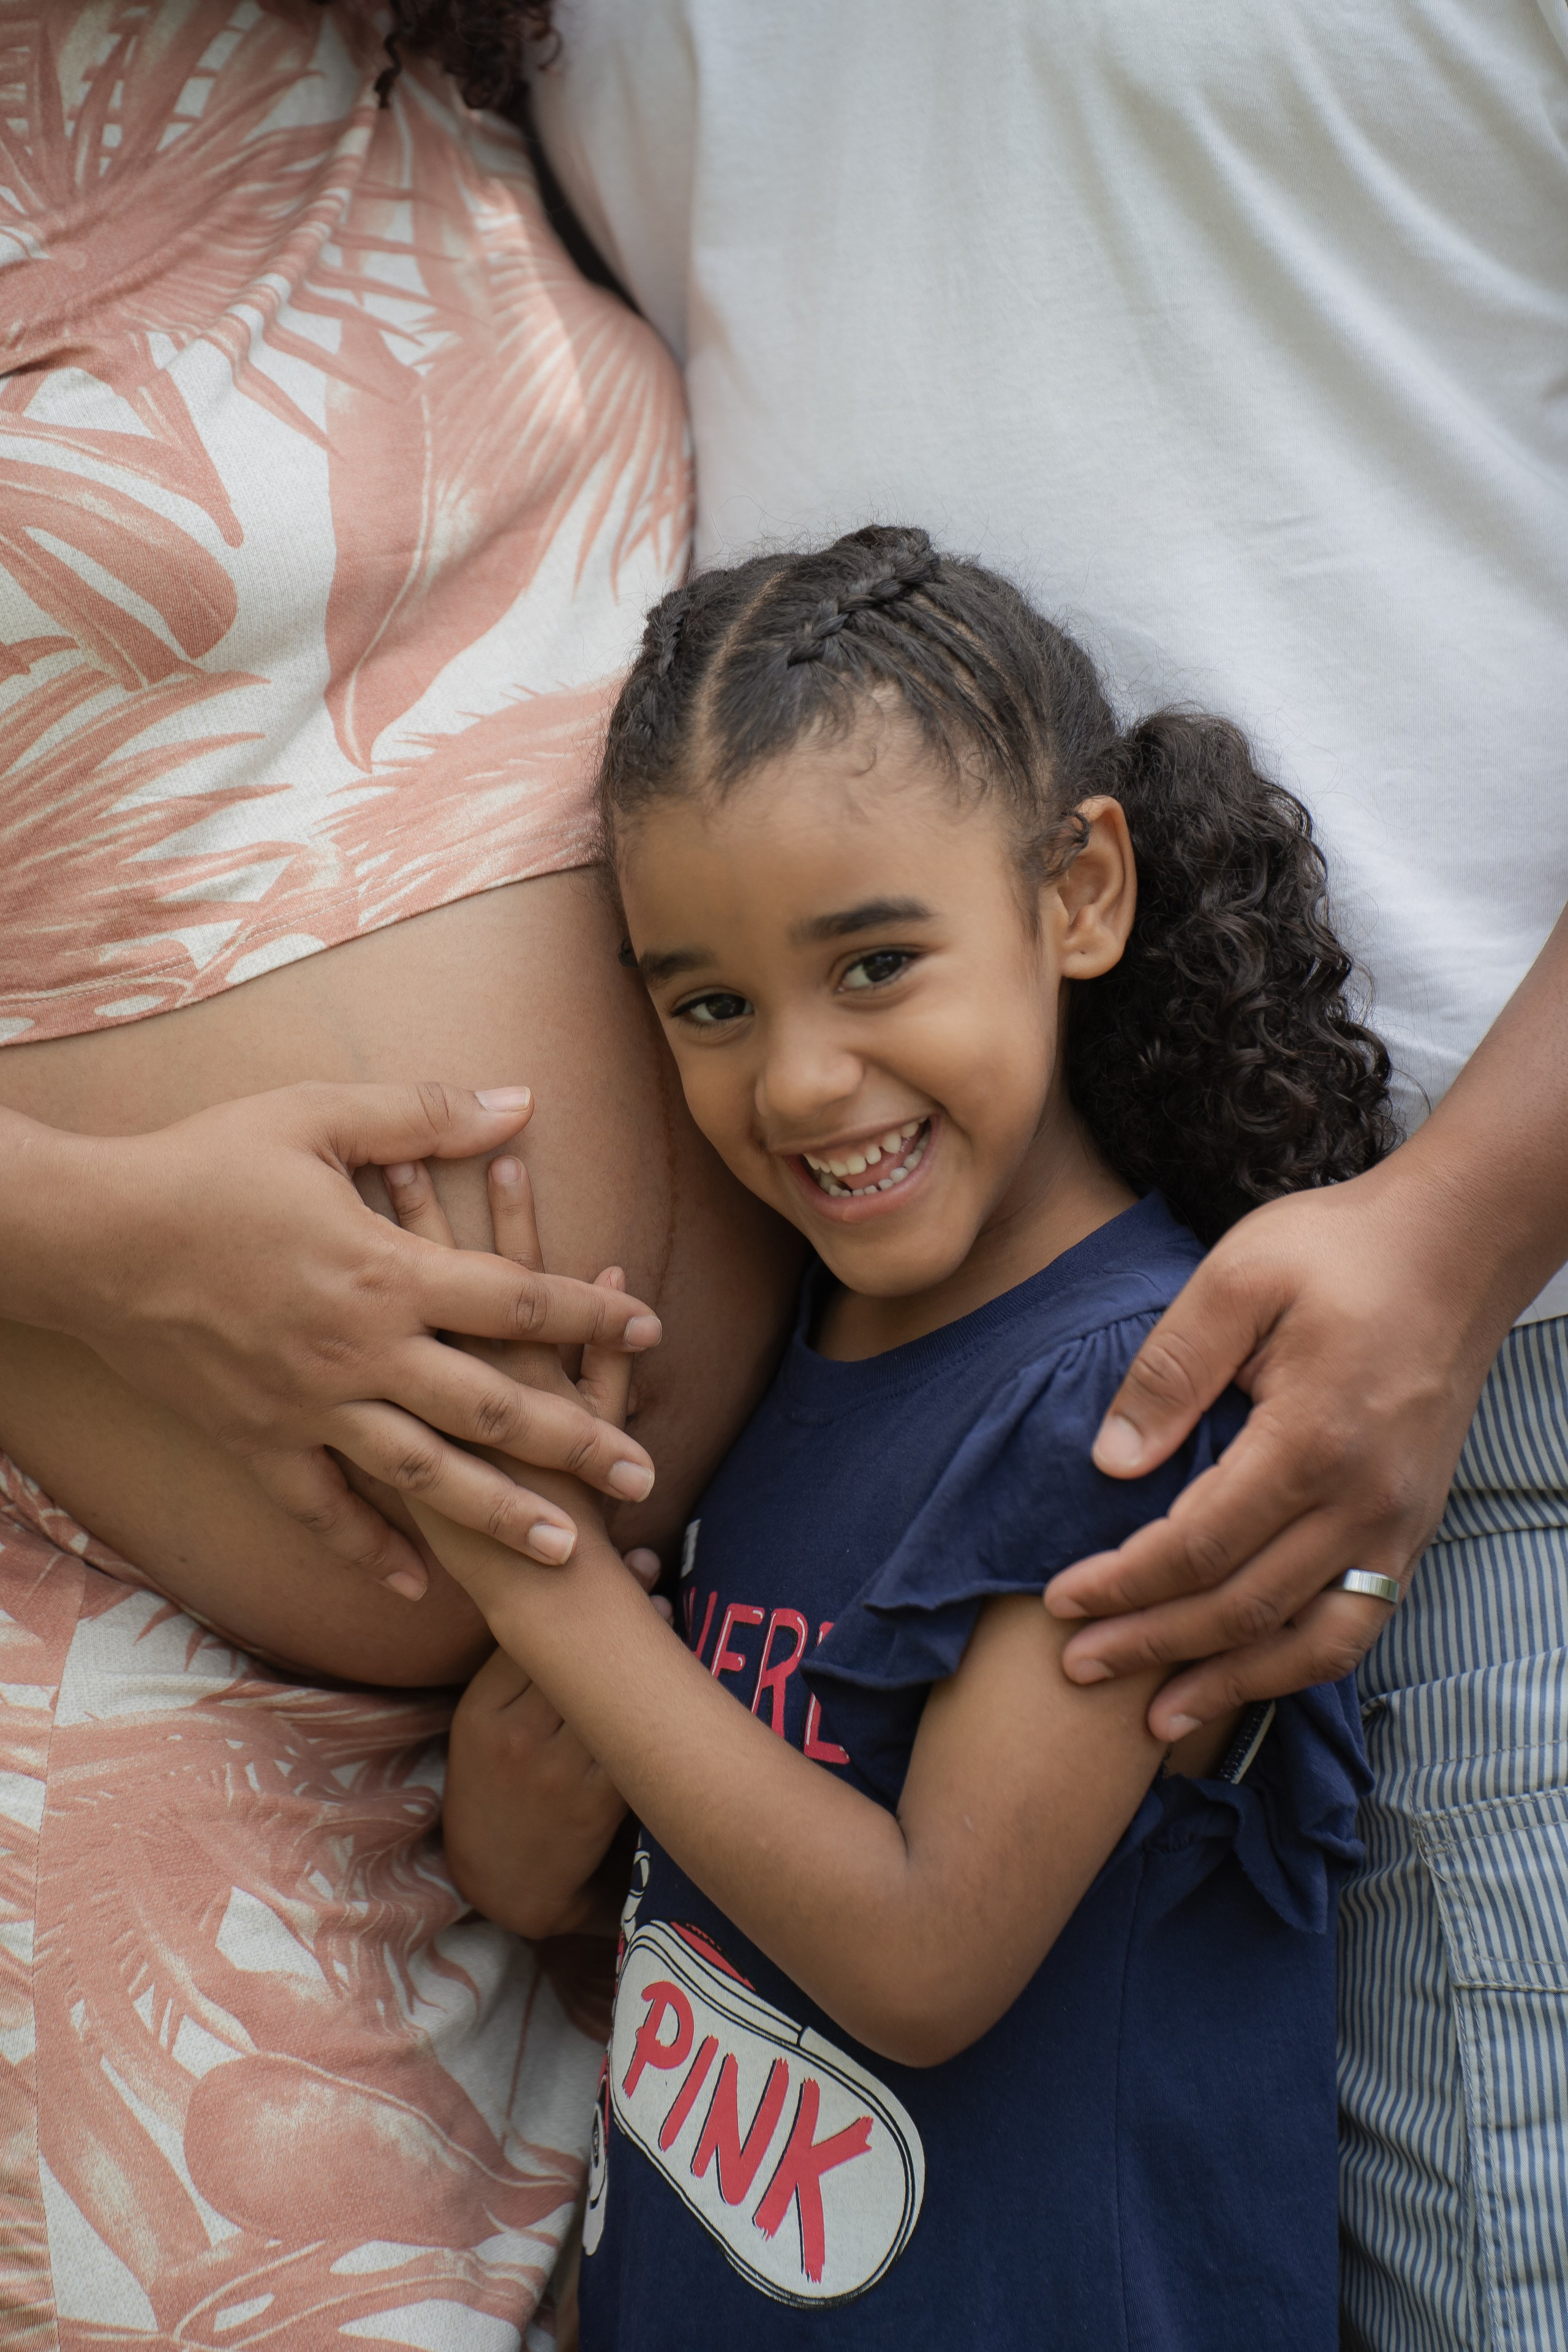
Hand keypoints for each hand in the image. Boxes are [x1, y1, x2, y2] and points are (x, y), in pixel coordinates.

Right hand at [25, 1083, 661, 1597]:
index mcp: (384, 1272)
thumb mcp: (316, 1116)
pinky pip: (321, 1512)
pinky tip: (415, 1587)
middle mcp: (360, 1353)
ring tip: (567, 1548)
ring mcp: (308, 1408)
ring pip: (424, 1478)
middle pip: (492, 1408)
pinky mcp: (257, 1443)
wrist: (91, 1238)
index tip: (649, 1329)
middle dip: (576, 1443)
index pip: (514, 1301)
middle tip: (644, 1476)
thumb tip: (522, 1100)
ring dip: (499, 1516)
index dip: (588, 1314)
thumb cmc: (204, 1164)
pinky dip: (368, 1552)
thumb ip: (425, 1114)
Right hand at [445, 1547, 670, 1941]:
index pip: (526, 1635)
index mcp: (480, 1712)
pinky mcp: (595, 1803)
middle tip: (648, 1562)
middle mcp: (515, 1737)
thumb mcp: (478, 1724)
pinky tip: (677, 1673)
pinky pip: (632, 1740)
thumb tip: (560, 1589)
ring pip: (607, 1692)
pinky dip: (656, 1704)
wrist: (500, 1881)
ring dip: (645, 1646)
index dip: (565, 1590)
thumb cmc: (493, 1785)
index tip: (601, 1554)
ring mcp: (556, 1771)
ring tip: (667, 1608)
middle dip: (613, 1603)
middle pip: (570, 1654)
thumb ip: (508, 1669)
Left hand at [1042, 1163, 1507, 1738]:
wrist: (1454, 1247)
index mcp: (1311, 1440)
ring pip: (1309, 1641)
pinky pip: (1358, 1623)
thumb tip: (1112, 1462)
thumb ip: (1170, 1370)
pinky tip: (1245, 1676)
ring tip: (1154, 1713)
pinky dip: (1297, 1664)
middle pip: (1242, 1606)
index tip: (1058, 1599)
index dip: (1122, 1582)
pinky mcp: (1413, 1527)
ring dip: (1227, 1682)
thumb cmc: (1338, 1252)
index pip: (1196, 1545)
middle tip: (1077, 1665)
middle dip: (1152, 1643)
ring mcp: (1398, 1522)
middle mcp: (1364, 1500)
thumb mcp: (1237, 1278)